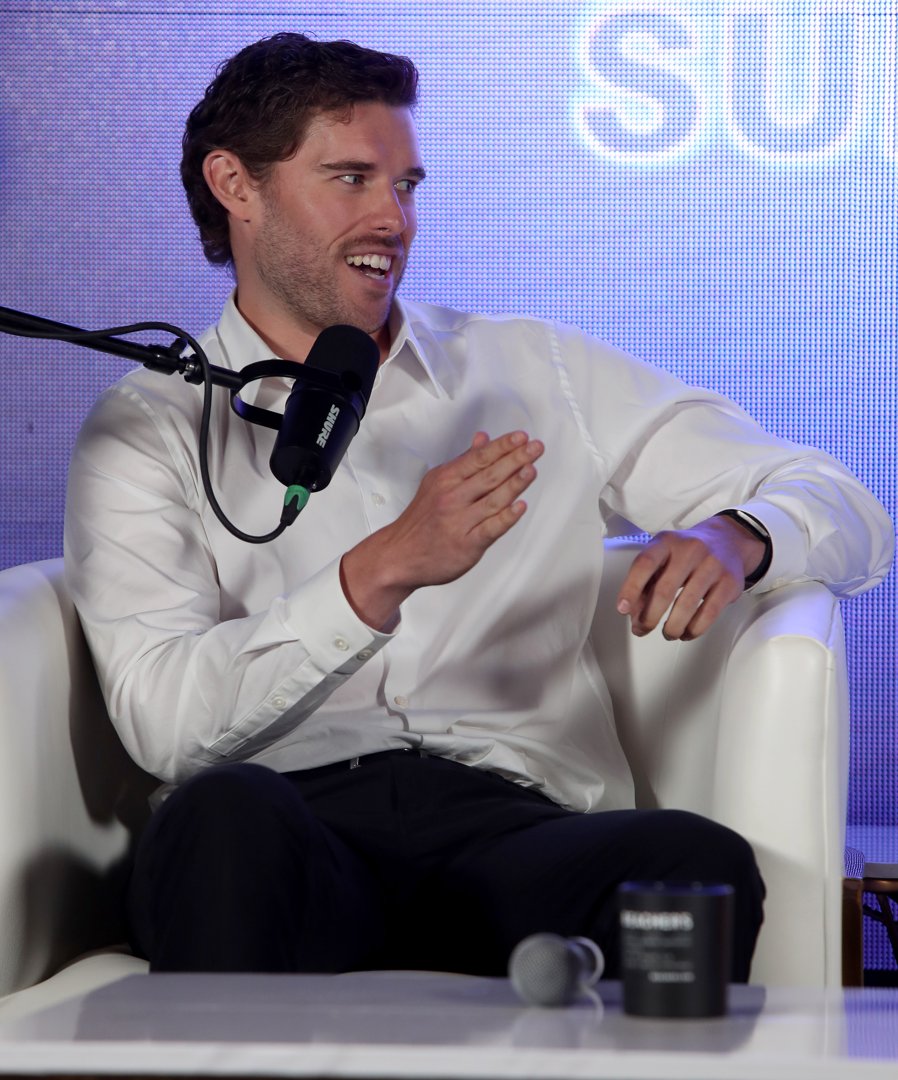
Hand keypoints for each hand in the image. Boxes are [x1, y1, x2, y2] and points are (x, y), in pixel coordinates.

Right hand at [341, 430, 543, 628]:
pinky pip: (491, 529)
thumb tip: (483, 440)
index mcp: (446, 479)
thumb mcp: (436, 483)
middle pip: (489, 474)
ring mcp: (460, 521)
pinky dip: (506, 517)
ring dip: (514, 484)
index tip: (521, 437)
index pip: (479, 458)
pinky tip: (519, 507)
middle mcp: (452, 498)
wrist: (399, 555)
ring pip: (493, 499)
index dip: (502, 446)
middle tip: (536, 448)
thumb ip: (463, 462)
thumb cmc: (421, 520)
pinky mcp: (467, 544)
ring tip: (531, 470)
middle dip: (515, 459)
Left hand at [615, 515, 766, 640]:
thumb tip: (635, 617)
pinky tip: (687, 633)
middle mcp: (690, 550)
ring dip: (673, 627)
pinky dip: (694, 629)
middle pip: (664, 589)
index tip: (622, 609)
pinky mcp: (729, 582)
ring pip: (687, 605)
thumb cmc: (686, 554)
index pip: (645, 564)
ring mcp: (712, 565)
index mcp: (666, 542)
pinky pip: (709, 613)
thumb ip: (645, 584)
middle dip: (650, 616)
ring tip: (668, 633)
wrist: (728, 540)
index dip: (631, 588)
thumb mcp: (662, 559)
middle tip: (643, 629)